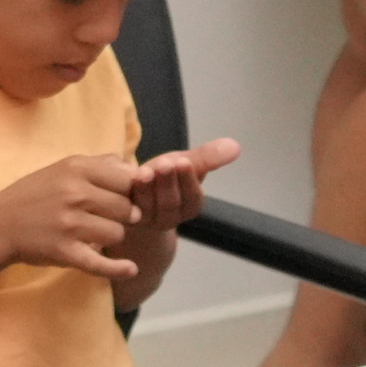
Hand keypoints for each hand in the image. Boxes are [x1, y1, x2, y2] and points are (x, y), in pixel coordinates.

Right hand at [0, 150, 156, 279]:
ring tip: (96, 234)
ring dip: (111, 237)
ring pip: (117, 233)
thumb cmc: (34, 195)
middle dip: (123, 215)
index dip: (130, 191)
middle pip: (126, 208)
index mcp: (76, 168)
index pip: (126, 180)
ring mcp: (70, 224)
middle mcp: (75, 193)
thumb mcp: (62, 168)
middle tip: (108, 218)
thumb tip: (135, 169)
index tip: (122, 198)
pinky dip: (118, 269)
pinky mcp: (65, 251)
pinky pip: (100, 263)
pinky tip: (130, 269)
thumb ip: (100, 165)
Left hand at [128, 136, 246, 264]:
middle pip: (172, 202)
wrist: (140, 193)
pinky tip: (130, 177)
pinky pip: (130, 208)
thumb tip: (236, 146)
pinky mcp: (129, 219)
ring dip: (148, 188)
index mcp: (190, 205)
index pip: (192, 196)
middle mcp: (171, 217)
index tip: (184, 161)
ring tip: (145, 171)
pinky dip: (131, 193)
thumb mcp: (188, 163)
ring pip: (150, 206)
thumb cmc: (167, 176)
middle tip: (165, 163)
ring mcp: (149, 220)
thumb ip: (208, 157)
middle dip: (168, 182)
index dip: (188, 179)